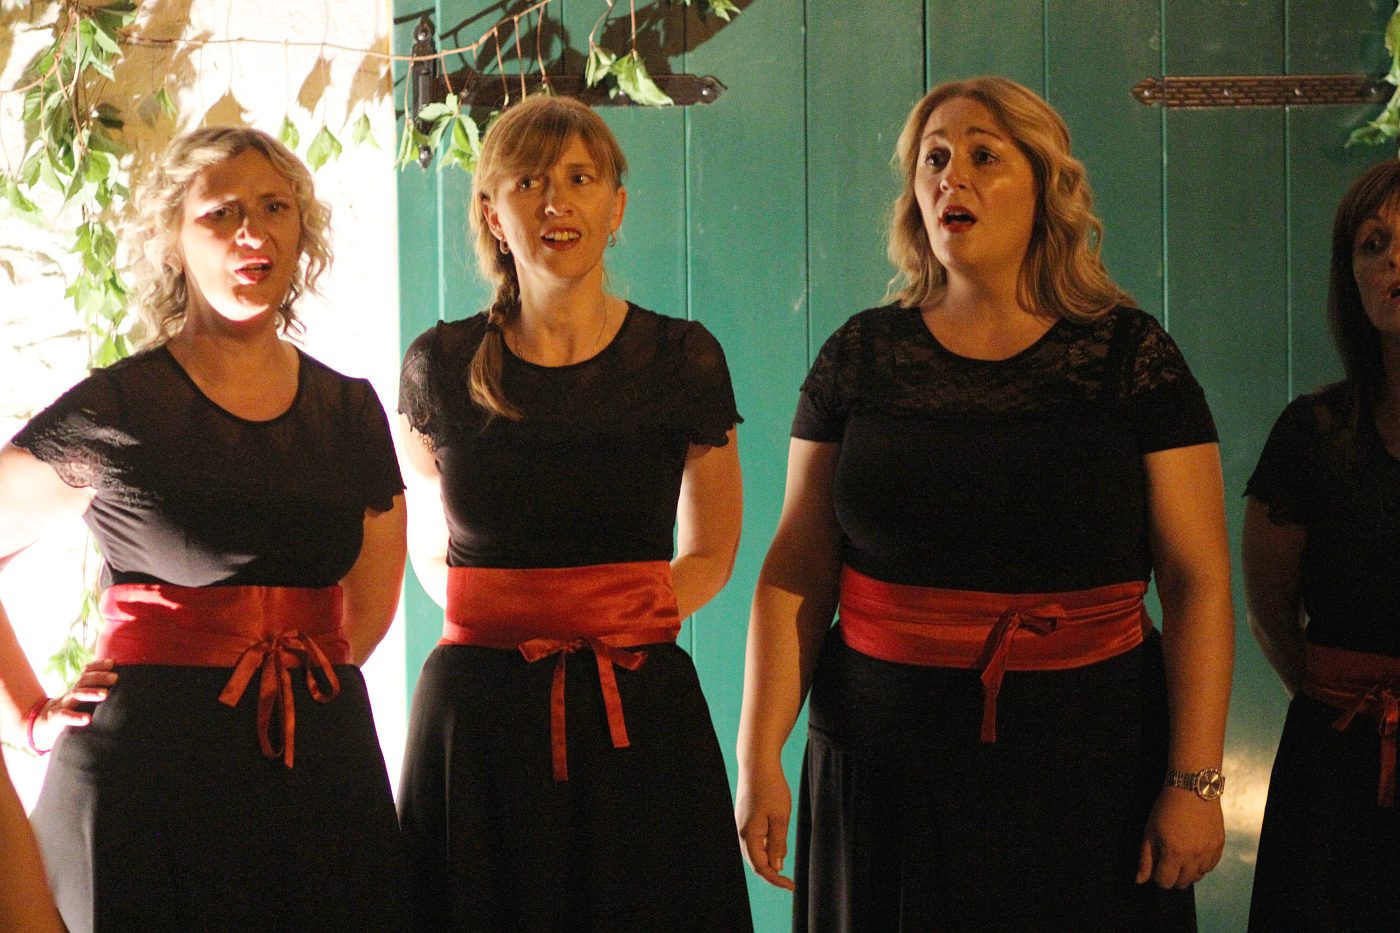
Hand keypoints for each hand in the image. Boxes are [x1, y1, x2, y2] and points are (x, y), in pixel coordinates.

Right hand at [29, 658, 115, 751]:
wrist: (42, 725)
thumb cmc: (70, 710)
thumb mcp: (81, 699)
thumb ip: (96, 691)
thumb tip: (121, 686)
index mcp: (78, 688)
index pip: (87, 672)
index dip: (98, 665)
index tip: (112, 663)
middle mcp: (70, 693)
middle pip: (83, 680)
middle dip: (100, 677)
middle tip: (115, 678)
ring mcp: (62, 704)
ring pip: (76, 695)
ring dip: (91, 692)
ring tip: (105, 694)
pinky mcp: (55, 718)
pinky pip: (65, 716)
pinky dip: (76, 717)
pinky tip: (87, 719)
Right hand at [735, 760, 794, 890]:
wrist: (757, 763)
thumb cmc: (771, 788)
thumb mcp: (780, 819)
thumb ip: (777, 844)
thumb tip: (776, 866)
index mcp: (748, 835)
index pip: (760, 867)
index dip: (775, 880)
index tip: (791, 886)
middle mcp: (741, 831)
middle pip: (754, 861)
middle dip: (771, 873)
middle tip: (788, 880)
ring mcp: (741, 823)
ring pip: (753, 850)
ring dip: (768, 859)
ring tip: (783, 863)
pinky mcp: (744, 816)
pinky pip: (753, 839)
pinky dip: (764, 846)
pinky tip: (775, 843)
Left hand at [1136, 787, 1224, 887]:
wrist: (1191, 789)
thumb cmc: (1167, 808)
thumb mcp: (1150, 831)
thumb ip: (1145, 859)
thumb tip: (1139, 880)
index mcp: (1174, 853)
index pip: (1166, 882)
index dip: (1158, 877)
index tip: (1157, 867)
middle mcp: (1194, 856)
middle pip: (1183, 882)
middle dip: (1173, 876)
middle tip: (1168, 861)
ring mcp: (1209, 852)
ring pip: (1198, 876)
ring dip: (1188, 871)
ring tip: (1181, 855)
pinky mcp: (1219, 846)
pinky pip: (1211, 866)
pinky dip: (1202, 865)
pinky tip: (1194, 852)